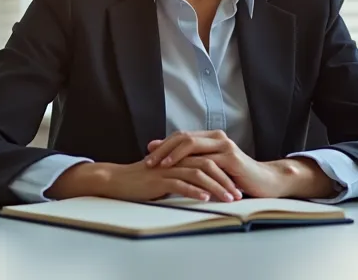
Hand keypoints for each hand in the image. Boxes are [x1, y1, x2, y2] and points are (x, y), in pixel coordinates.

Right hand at [45, 160, 238, 202]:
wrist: (118, 180)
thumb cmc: (141, 181)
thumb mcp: (166, 176)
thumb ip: (182, 176)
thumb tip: (200, 185)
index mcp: (179, 157)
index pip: (208, 160)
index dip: (224, 173)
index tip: (237, 187)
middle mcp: (176, 160)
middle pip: (208, 165)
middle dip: (226, 180)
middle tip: (238, 195)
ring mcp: (168, 168)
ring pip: (199, 174)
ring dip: (216, 187)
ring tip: (229, 199)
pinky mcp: (159, 179)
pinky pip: (181, 183)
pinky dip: (195, 191)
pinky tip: (206, 199)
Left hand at [146, 131, 335, 198]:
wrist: (266, 182)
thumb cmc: (237, 177)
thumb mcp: (213, 168)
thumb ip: (196, 162)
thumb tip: (168, 160)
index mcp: (211, 137)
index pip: (181, 135)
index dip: (164, 143)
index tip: (147, 152)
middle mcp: (217, 137)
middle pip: (183, 137)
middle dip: (163, 149)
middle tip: (148, 160)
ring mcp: (224, 146)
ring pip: (191, 145)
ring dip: (172, 156)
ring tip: (158, 166)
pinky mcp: (231, 159)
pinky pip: (205, 160)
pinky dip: (190, 167)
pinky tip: (180, 174)